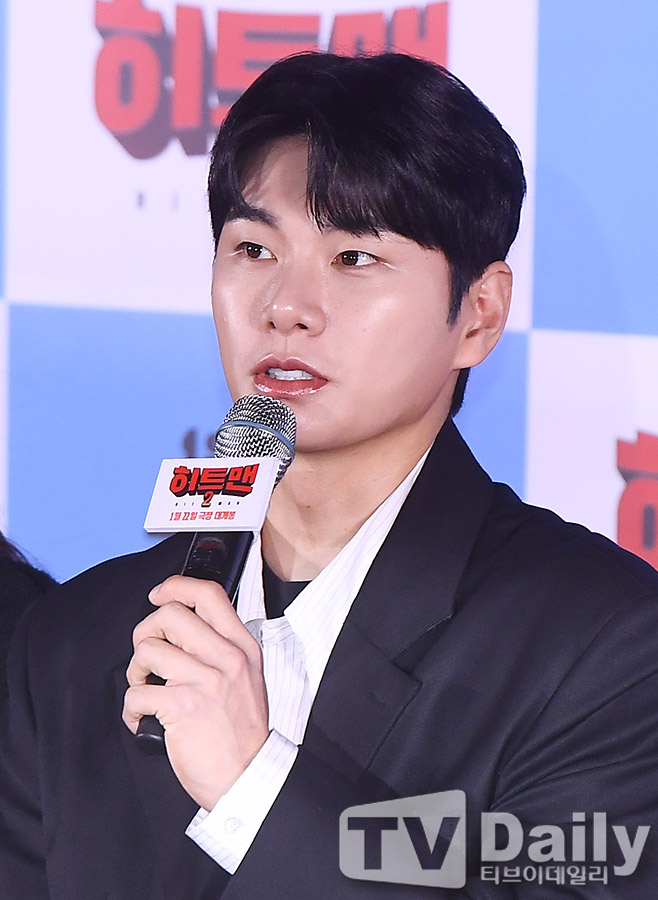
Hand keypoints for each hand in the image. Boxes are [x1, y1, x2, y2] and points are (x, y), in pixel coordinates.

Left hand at [123, 575, 268, 809]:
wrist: (249, 776)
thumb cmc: (242, 732)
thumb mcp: (247, 677)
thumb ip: (221, 648)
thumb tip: (180, 627)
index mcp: (242, 647)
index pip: (210, 594)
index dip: (176, 586)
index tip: (159, 595)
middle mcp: (226, 658)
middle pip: (169, 614)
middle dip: (146, 632)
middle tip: (148, 656)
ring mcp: (204, 681)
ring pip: (147, 650)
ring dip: (136, 672)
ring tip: (146, 688)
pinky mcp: (182, 707)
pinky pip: (137, 692)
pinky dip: (132, 709)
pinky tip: (144, 719)